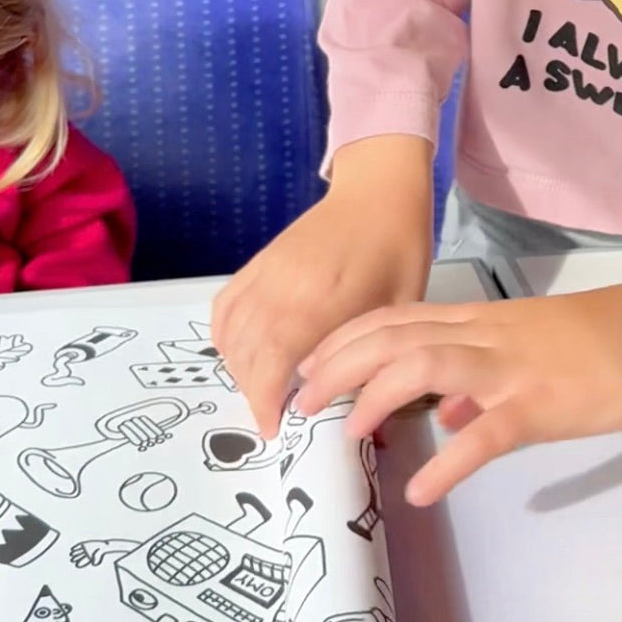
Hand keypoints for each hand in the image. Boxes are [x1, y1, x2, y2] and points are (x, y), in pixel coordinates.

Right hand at [211, 137, 433, 437]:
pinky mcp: (256, 263)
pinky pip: (223, 306)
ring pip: (229, 333)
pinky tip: (242, 354)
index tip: (273, 429)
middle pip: (245, 353)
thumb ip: (369, 357)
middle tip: (272, 417)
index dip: (265, 401)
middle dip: (253, 393)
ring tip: (262, 390)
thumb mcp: (398, 312)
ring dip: (238, 368)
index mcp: (318, 302)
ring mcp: (263, 273)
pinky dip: (225, 336)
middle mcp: (279, 288)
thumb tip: (354, 408)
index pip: (273, 362)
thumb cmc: (398, 251)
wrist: (378, 192)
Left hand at [295, 288, 621, 505]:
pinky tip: (422, 492)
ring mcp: (512, 368)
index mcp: (478, 323)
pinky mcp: (543, 404)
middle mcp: (483, 337)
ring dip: (377, 395)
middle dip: (338, 365)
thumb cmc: (598, 341)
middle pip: (393, 336)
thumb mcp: (525, 349)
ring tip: (347, 434)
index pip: (395, 320)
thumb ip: (477, 379)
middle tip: (301, 403)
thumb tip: (442, 411)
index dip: (343, 340)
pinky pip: (487, 434)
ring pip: (427, 364)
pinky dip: (449, 463)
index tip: (307, 367)